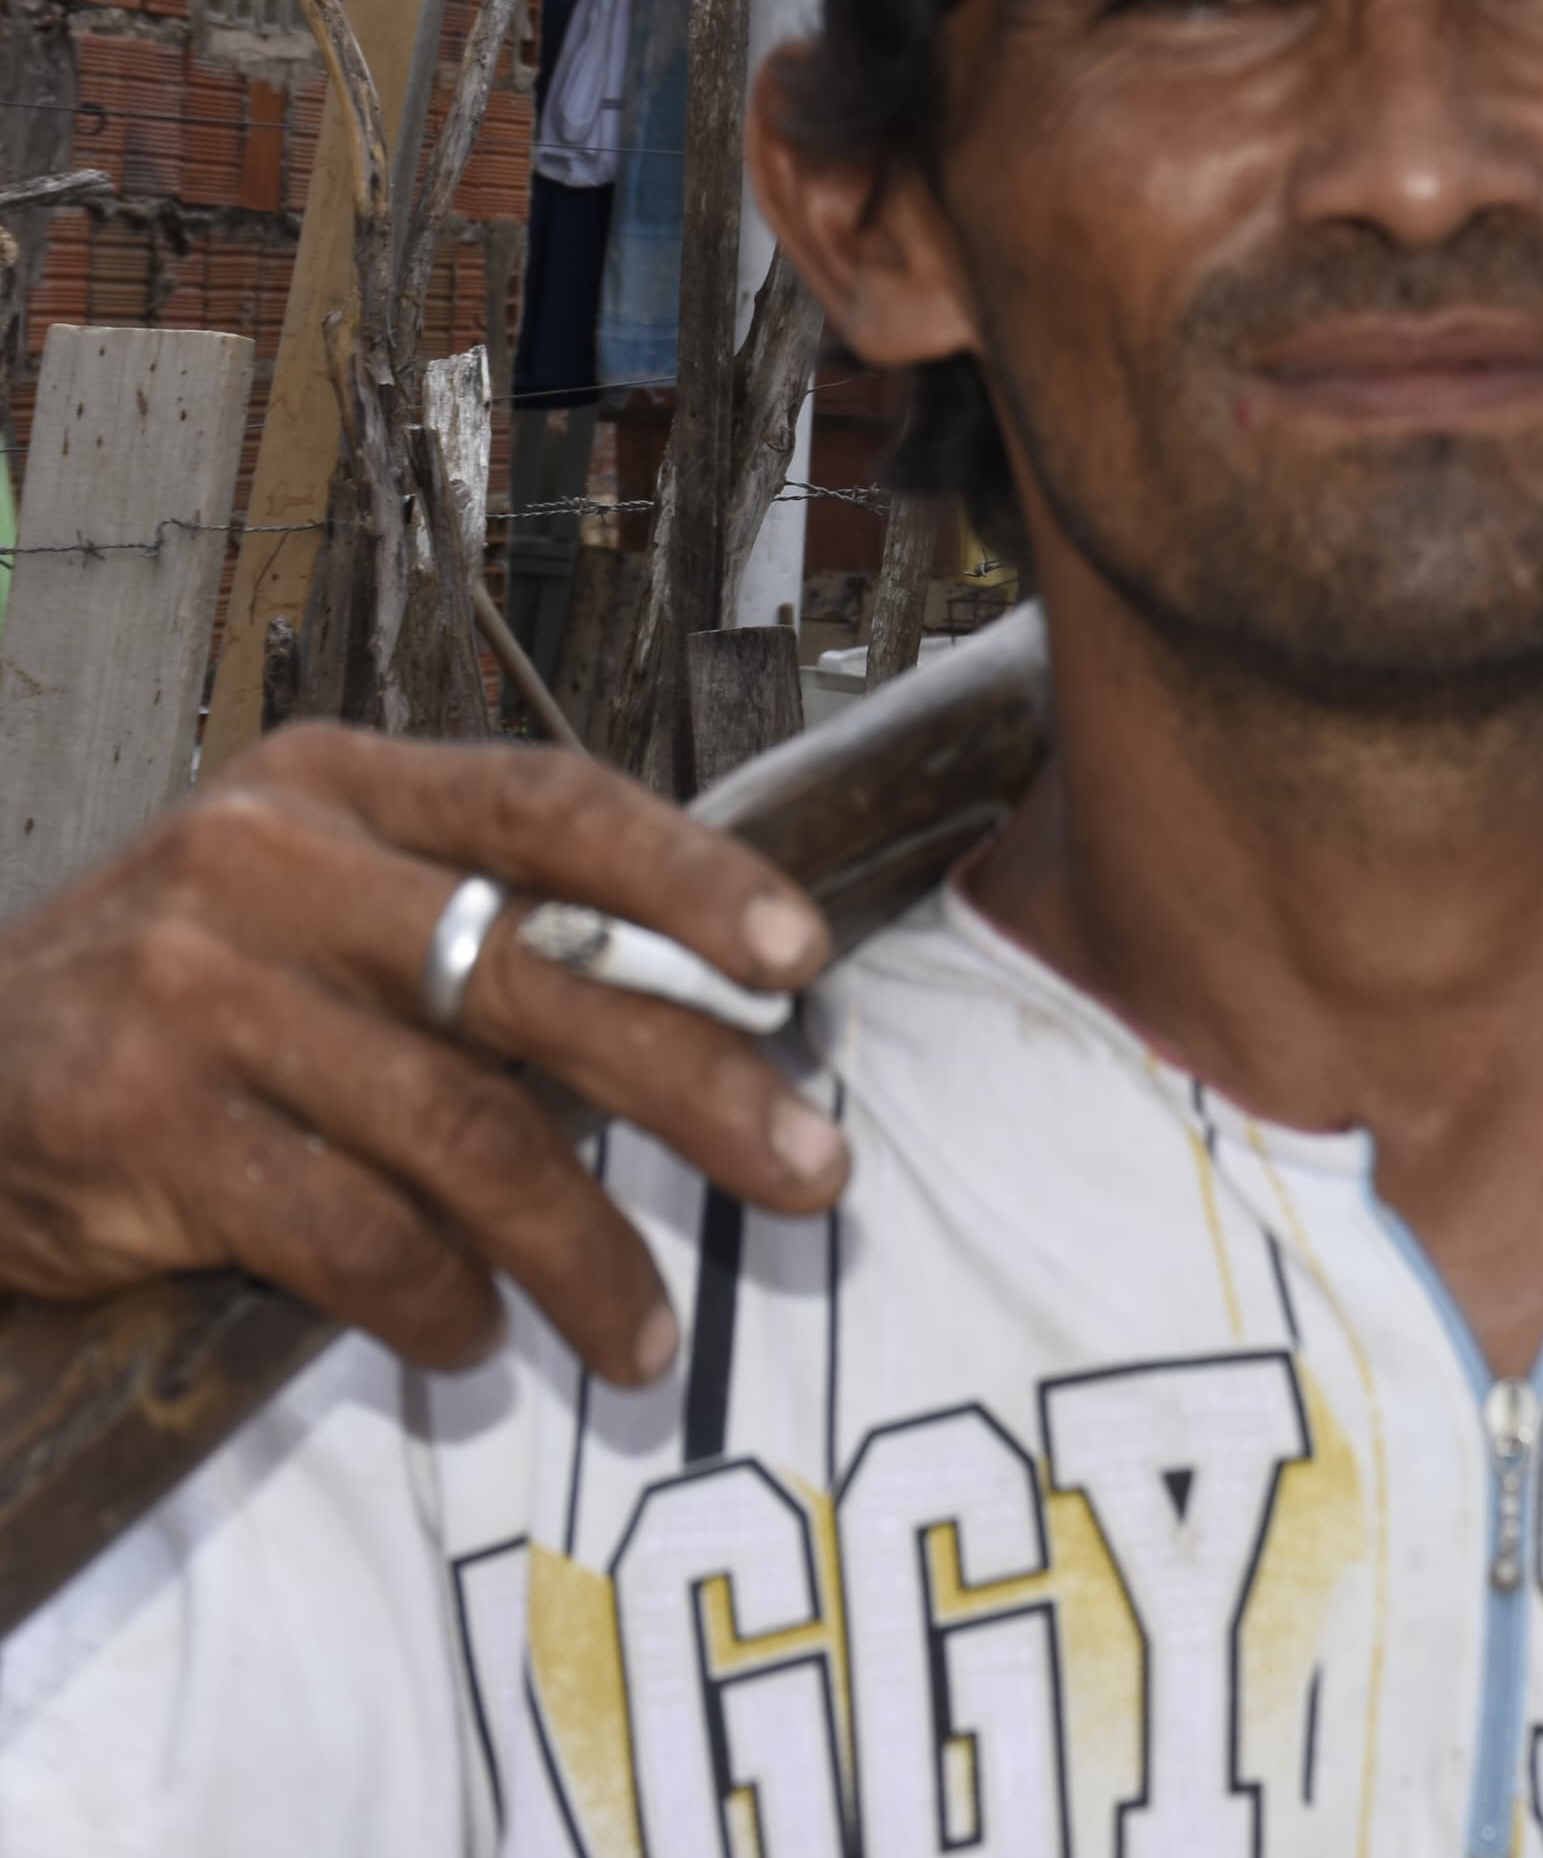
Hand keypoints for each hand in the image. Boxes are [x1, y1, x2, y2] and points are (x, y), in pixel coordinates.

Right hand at [0, 726, 850, 1386]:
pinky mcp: (139, 1127)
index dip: (692, 877)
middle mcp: (266, 867)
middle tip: (815, 1174)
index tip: (803, 959)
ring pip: (462, 1136)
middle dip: (701, 1088)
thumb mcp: (303, 903)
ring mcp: (194, 994)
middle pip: (537, 980)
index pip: (550, 804)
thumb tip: (710, 1018)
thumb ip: (467, 929)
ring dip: (584, 1254)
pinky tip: (473, 1343)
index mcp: (333, 786)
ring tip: (648, 1338)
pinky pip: (353, 1236)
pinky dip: (439, 1306)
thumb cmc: (173, 997)